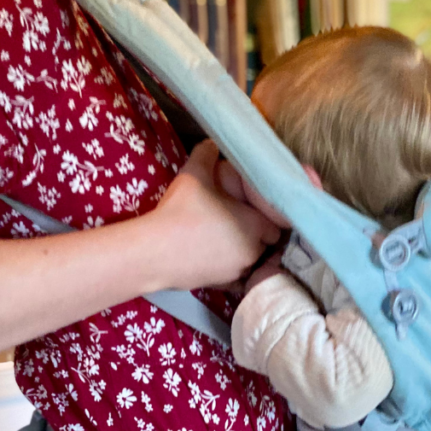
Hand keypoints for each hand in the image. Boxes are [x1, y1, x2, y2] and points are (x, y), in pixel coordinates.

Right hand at [148, 141, 280, 290]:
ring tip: (224, 239)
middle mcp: (252, 252)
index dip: (266, 217)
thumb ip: (207, 154)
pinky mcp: (221, 286)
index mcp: (255, 225)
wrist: (154, 252)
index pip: (276, 225)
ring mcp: (237, 272)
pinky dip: (228, 269)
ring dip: (242, 252)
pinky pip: (234, 278)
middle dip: (256, 235)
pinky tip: (213, 257)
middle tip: (238, 222)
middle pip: (265, 244)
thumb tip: (212, 143)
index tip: (252, 210)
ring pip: (250, 261)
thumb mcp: (193, 174)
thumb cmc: (181, 211)